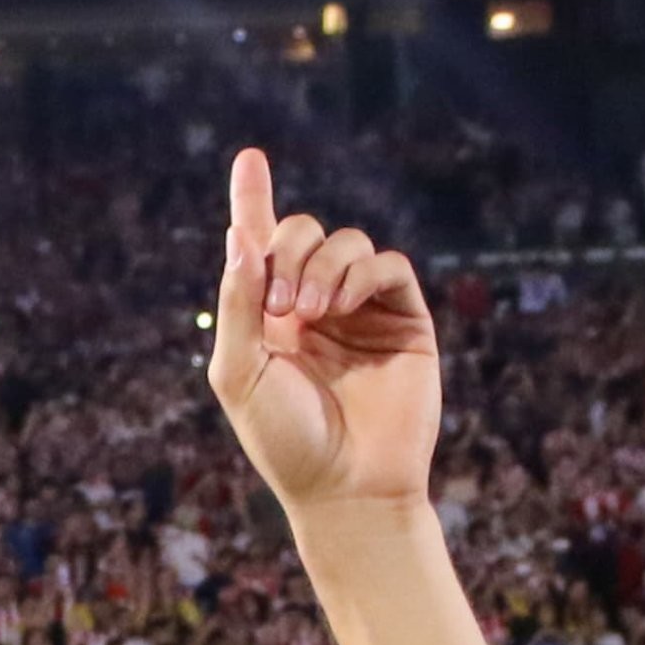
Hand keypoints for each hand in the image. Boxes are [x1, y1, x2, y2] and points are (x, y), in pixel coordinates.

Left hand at [207, 148, 436, 516]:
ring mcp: (361, 312)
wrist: (345, 487)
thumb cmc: (284, 440)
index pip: (261, 246)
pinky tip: (342, 305)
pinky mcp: (404, 321)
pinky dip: (363, 272)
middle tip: (282, 304)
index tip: (249, 158)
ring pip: (347, 243)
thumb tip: (240, 234)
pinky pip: (388, 266)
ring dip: (323, 265)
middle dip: (289, 250)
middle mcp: (314, 307)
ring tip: (313, 313)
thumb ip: (239, 303)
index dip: (254, 200)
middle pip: (303, 233)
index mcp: (268, 318)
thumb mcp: (241, 372)